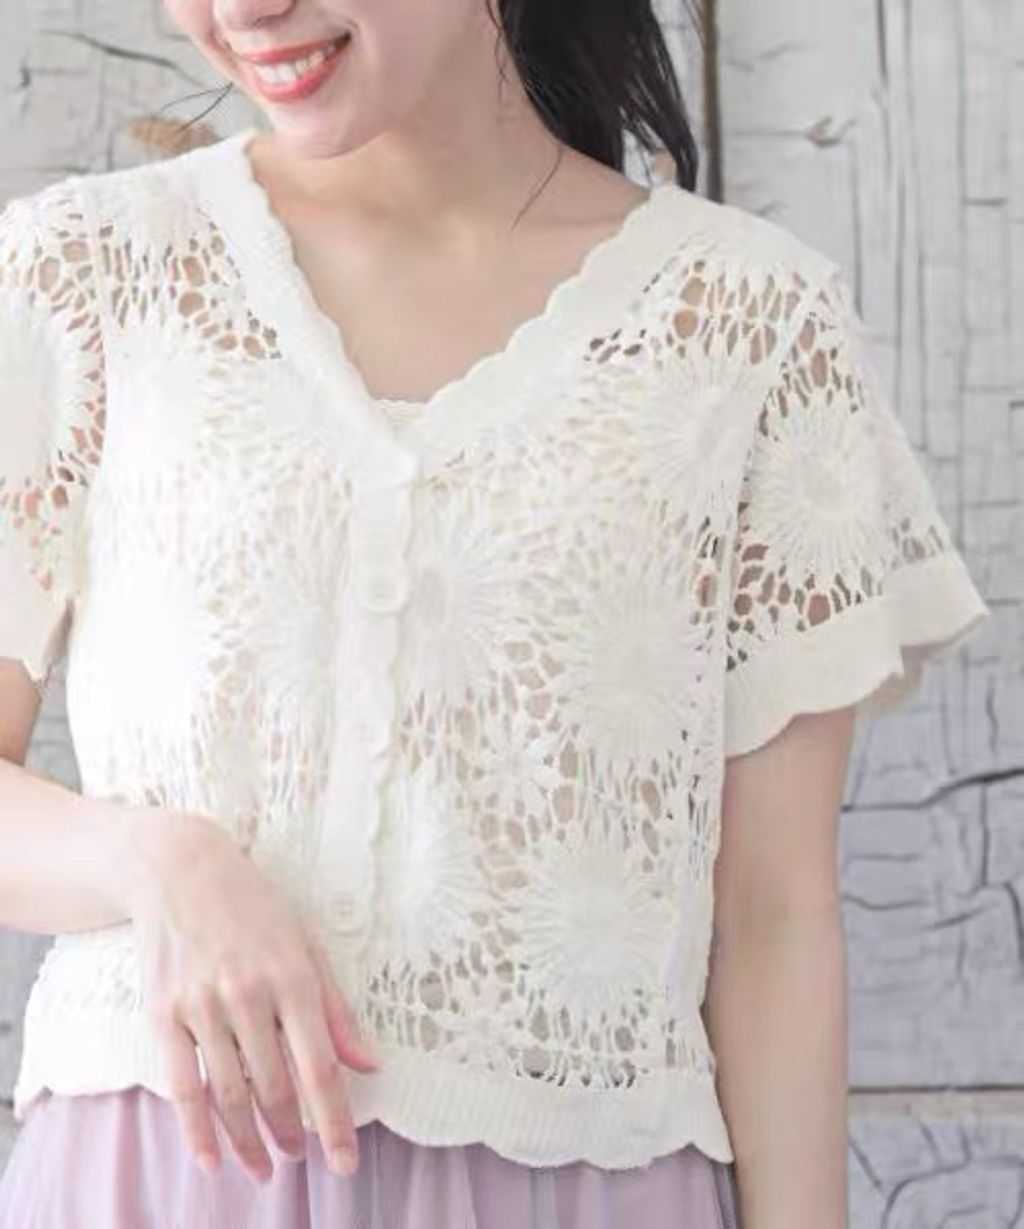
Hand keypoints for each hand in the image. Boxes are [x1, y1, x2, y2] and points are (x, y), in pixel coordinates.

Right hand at [127, 810, 379, 1182]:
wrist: (180, 869)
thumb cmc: (255, 906)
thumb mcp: (307, 944)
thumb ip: (337, 1010)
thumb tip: (369, 1065)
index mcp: (294, 977)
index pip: (320, 1068)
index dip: (336, 1123)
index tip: (346, 1164)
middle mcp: (249, 994)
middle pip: (275, 1088)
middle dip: (292, 1133)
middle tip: (302, 1158)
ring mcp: (202, 1005)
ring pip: (230, 1095)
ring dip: (249, 1141)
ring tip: (265, 1167)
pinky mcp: (162, 1013)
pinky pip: (181, 1086)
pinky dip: (196, 1131)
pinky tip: (212, 1160)